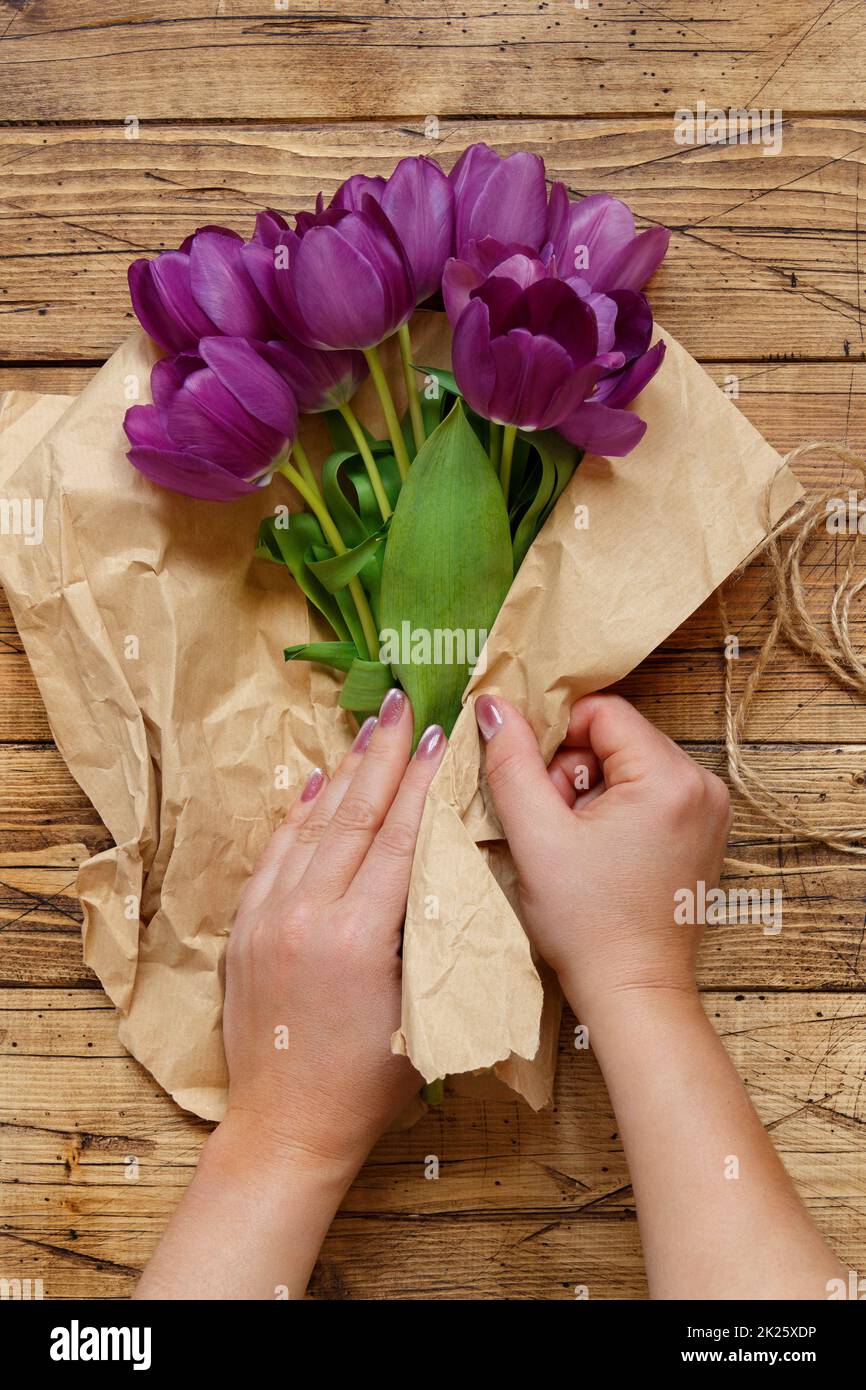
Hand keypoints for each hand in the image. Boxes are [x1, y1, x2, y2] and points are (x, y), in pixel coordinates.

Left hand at [222, 688, 444, 1177]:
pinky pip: (273, 855)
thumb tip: (446, 865)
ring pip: (309, 828)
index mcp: (357, 938)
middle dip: (382, 757)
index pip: (397, 840)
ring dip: (342, 774)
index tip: (441, 737)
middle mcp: (306, 916)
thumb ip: (431, 936)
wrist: (287, 1126)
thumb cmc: (369, 1084)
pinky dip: (295, 815)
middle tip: (402, 705)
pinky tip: (311, 782)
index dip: (422, 784)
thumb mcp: (422, 1011)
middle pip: (352, 818)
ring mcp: (267, 919)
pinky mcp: (245, 929)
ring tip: (367, 730)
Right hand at [474, 691, 730, 1024]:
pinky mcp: (705, 832)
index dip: (557, 740)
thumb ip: (511, 762)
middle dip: (574, 772)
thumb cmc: (587, 924)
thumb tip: (493, 703)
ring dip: (592, 793)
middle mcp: (703, 785)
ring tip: (577, 845)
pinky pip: (650, 793)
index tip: (537, 785)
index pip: (602, 712)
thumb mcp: (536, 837)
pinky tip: (601, 853)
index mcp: (670, 777)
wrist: (633, 992)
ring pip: (630, 765)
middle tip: (556, 826)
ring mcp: (709, 810)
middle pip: (618, 738)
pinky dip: (618, 811)